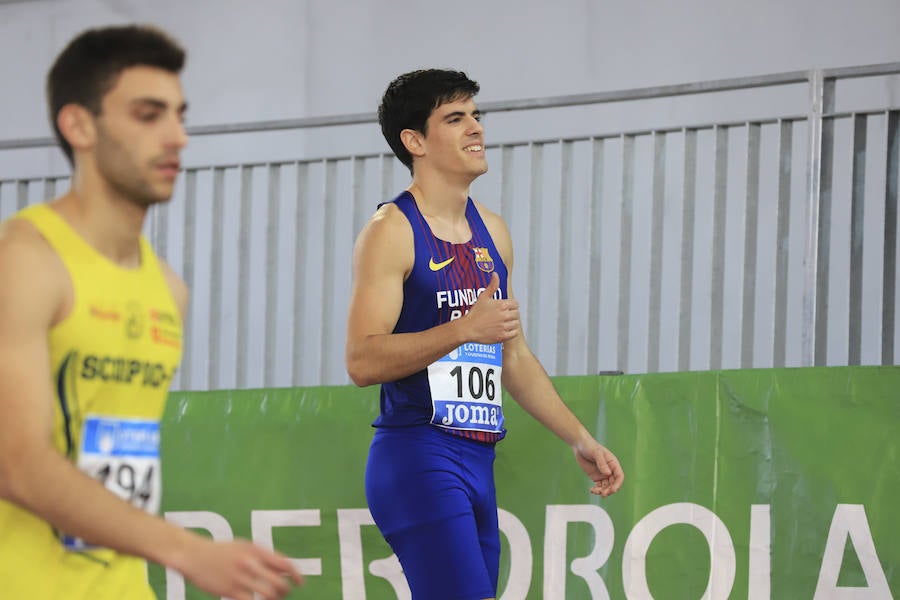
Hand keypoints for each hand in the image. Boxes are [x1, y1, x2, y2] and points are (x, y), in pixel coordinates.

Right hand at [179, 538, 302, 599]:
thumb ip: (264, 557)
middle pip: (280, 582)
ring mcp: (240, 577)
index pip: (285, 563)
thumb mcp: (245, 547)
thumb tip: (285, 569)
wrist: (193, 554)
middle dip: (285, 592)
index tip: (300, 584)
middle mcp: (251, 563)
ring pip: (268, 595)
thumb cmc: (222, 552)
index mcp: (257, 550)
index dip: (296, 575)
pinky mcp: (229, 590)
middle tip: (283, 594)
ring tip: (271, 599)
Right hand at [464, 272, 519, 343]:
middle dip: (511, 314)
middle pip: (517, 314)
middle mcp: (504, 315)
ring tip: (503, 323)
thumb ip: (492, 285)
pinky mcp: (502, 336)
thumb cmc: (475, 313)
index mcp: (502, 305)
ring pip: (516, 324)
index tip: (505, 308)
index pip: (516, 304)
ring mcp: (504, 326)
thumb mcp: (483, 297)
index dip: (511, 306)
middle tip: (503, 316)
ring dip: (511, 323)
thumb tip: (495, 274)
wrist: (468, 328)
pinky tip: (504, 330)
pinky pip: (514, 333)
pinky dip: (511, 332)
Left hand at [573, 440, 624, 497]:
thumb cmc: (589, 446)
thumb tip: (608, 474)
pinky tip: (592, 490)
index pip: (619, 476)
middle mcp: (610, 470)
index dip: (618, 484)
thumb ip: (602, 463)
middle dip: (609, 490)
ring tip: (595, 492)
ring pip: (606, 486)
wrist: (579, 446)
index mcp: (613, 463)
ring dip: (602, 491)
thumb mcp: (596, 453)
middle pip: (613, 484)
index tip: (613, 490)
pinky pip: (599, 486)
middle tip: (603, 494)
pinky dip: (596, 490)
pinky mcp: (595, 477)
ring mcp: (603, 474)